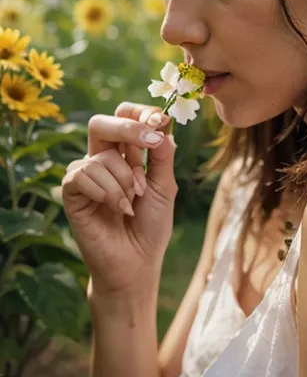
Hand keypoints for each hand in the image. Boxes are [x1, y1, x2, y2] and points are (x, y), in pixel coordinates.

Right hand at [62, 103, 177, 298]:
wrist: (136, 263)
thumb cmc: (150, 225)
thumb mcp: (164, 186)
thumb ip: (162, 155)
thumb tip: (162, 124)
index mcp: (126, 152)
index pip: (125, 116)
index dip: (141, 112)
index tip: (160, 120)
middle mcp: (104, 158)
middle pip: (103, 123)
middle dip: (128, 128)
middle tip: (150, 141)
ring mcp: (86, 174)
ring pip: (102, 155)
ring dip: (125, 178)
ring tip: (132, 202)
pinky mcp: (72, 192)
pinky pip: (84, 174)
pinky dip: (107, 191)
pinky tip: (118, 209)